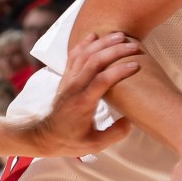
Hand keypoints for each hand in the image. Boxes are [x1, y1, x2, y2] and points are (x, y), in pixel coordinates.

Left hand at [26, 32, 140, 156]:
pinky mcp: (65, 77)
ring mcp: (68, 80)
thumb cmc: (70, 141)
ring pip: (84, 54)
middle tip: (134, 46)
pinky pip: (73, 55)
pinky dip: (85, 43)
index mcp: (83, 103)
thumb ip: (114, 134)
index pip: (102, 80)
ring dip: (103, 43)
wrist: (45, 135)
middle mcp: (74, 87)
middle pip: (94, 61)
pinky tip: (95, 36)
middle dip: (115, 50)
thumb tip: (132, 121)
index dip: (119, 71)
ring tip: (120, 35)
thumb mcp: (94, 145)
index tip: (136, 65)